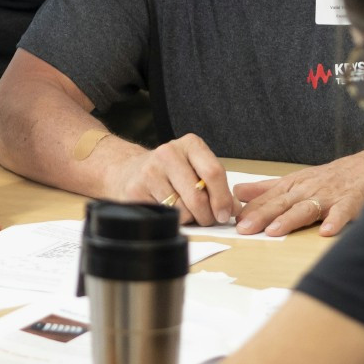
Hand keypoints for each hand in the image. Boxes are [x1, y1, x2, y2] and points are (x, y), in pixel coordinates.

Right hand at [105, 134, 235, 226]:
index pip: (213, 172)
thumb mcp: (195, 170)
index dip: (223, 198)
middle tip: (206, 219)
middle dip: (207, 215)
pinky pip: (165, 215)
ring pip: (182, 209)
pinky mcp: (136, 190)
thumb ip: (216, 186)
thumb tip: (234, 209)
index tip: (225, 214)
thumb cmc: (170, 173)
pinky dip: (172, 219)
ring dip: (189, 219)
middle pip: (198, 195)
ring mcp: (150, 171)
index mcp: (190, 144)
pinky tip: (167, 209)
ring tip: (184, 211)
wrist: (128, 171)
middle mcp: (168, 153)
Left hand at [233, 148, 363, 236]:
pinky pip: (342, 212)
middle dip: (262, 215)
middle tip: (244, 228)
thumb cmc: (328, 178)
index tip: (233, 221)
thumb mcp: (295, 180)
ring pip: (306, 208)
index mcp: (293, 186)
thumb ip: (267, 189)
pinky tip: (326, 231)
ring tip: (275, 230)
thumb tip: (237, 192)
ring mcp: (328, 196)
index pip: (268, 199)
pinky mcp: (350, 202)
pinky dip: (335, 220)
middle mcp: (307, 190)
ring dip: (290, 219)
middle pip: (282, 203)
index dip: (251, 210)